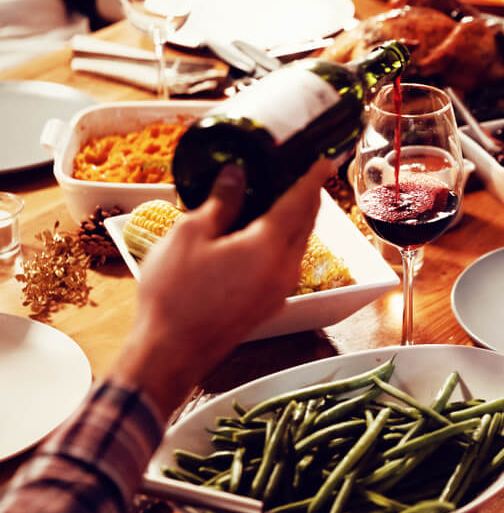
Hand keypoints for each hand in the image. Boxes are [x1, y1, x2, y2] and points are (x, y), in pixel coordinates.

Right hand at [110, 159, 335, 417]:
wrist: (171, 353)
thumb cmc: (175, 294)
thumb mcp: (191, 235)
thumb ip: (221, 202)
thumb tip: (237, 175)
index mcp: (269, 247)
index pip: (300, 202)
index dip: (312, 177)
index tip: (324, 159)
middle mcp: (285, 269)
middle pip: (306, 224)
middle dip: (308, 197)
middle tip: (304, 173)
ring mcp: (280, 290)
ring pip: (298, 245)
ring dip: (296, 220)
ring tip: (282, 197)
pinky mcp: (269, 303)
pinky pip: (286, 262)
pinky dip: (282, 241)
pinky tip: (262, 233)